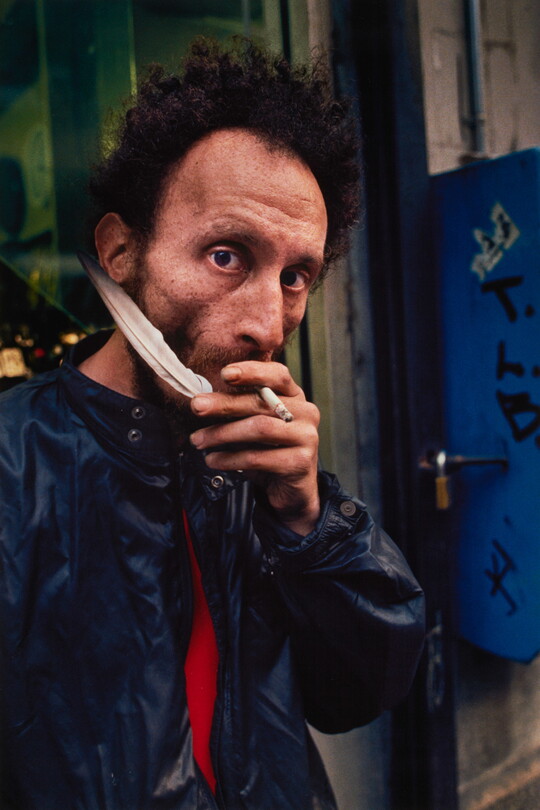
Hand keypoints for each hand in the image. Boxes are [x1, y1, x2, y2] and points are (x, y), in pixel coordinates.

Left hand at [189, 361, 319, 535]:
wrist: (291, 489)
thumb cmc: (269, 450)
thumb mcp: (254, 424)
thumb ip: (238, 408)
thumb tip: (201, 401)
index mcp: (294, 396)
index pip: (277, 375)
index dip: (252, 371)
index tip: (225, 374)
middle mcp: (306, 412)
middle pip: (262, 402)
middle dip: (225, 404)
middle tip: (197, 406)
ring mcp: (307, 437)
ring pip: (260, 428)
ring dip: (223, 434)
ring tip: (199, 440)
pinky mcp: (300, 463)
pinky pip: (258, 458)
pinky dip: (230, 459)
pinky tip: (213, 459)